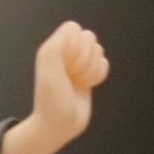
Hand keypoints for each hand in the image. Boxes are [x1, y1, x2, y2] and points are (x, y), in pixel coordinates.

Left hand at [30, 21, 108, 153]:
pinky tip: (87, 86)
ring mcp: (77, 65)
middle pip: (89, 37)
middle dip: (86, 58)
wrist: (57, 126)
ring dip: (92, 68)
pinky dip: (99, 75)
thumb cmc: (51, 100)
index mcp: (53, 48)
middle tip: (72, 75)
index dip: (76, 43)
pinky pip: (104, 64)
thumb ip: (57, 45)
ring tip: (78, 83)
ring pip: (98, 51)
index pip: (73, 28)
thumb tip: (72, 29)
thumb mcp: (49, 70)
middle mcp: (65, 54)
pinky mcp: (88, 76)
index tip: (66, 63)